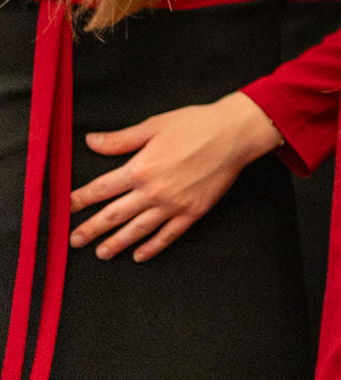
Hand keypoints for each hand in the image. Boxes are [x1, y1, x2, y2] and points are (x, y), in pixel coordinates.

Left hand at [69, 92, 283, 262]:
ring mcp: (173, 205)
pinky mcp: (192, 212)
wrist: (234, 134)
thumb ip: (120, 140)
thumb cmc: (195, 125)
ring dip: (115, 244)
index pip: (100, 190)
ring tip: (101, 253)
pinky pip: (168, 235)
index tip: (67, 208)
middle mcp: (152, 191)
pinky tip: (140, 255)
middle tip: (74, 241)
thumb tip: (90, 142)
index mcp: (140, 169)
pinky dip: (152, 248)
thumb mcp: (154, 126)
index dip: (80, 200)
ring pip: (137, 230)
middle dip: (90, 230)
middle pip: (112, 216)